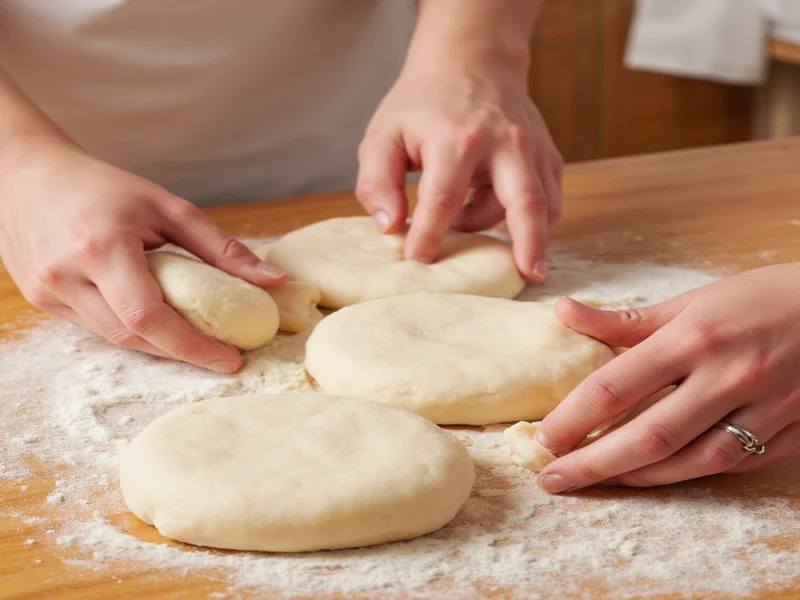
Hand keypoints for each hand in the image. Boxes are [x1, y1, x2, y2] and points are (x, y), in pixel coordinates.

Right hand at [0, 142, 285, 372]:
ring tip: (194, 337)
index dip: (192, 346)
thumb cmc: (103, 187)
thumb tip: (273, 281)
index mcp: (101, 247)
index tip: (231, 359)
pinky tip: (155, 320)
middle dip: (182, 350)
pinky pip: (97, 329)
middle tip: (222, 352)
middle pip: (134, 336)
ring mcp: (48, 293)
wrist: (25, 176)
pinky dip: (131, 330)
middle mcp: (67, 276)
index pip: (149, 317)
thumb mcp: (168, 207)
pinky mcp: (40, 302)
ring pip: (115, 339)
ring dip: (158, 344)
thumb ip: (221, 248)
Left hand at [356, 52, 561, 281]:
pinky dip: (533, 218)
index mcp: (457, 139)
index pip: (442, 201)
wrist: (472, 59)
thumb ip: (378, 183)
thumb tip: (390, 227)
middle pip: (524, 202)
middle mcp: (504, 143)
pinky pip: (550, 197)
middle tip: (528, 277)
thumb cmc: (423, 104)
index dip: (429, 237)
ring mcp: (532, 148)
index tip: (417, 263)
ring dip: (516, 232)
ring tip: (483, 238)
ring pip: (539, 204)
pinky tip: (504, 216)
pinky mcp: (548, 154)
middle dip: (528, 244)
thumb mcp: (384, 135)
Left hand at [535, 263, 799, 492]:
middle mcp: (728, 376)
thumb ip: (624, 320)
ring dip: (633, 478)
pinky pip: (727, 466)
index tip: (543, 437)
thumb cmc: (760, 299)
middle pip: (647, 436)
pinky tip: (649, 476)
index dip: (573, 417)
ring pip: (688, 463)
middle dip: (592, 464)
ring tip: (593, 481)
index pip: (616, 386)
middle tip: (551, 478)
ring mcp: (764, 410)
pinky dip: (682, 476)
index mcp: (695, 336)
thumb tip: (564, 313)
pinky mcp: (788, 434)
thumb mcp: (692, 301)